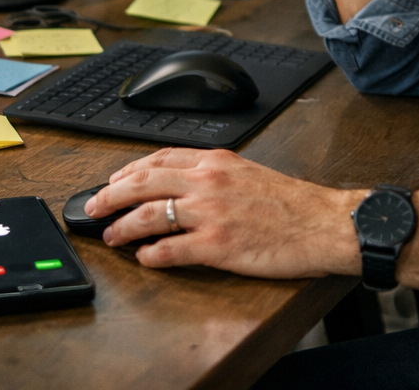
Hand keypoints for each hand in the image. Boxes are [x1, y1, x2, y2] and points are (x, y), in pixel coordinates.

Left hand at [84, 148, 361, 278]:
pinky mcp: (219, 246)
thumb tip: (183, 183)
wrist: (326, 224)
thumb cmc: (294, 204)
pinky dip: (151, 254)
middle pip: (143, 183)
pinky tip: (144, 258)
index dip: (128, 170)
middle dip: (110, 195)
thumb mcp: (249, 172)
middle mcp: (209, 182)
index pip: (159, 159)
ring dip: (123, 227)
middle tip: (93, 207)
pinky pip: (172, 250)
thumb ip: (215, 174)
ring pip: (150, 215)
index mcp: (217, 162)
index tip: (113, 180)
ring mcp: (212, 214)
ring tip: (111, 237)